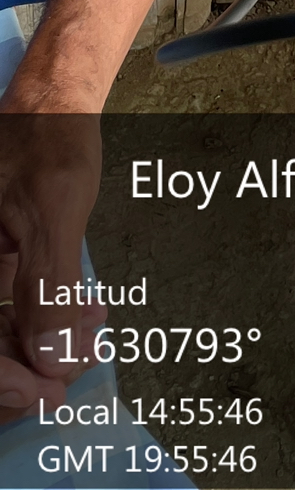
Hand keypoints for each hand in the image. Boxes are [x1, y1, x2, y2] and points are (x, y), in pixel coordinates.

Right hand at [0, 110, 103, 409]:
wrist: (52, 97)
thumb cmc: (47, 138)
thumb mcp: (52, 211)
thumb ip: (47, 286)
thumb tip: (50, 361)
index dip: (0, 378)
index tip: (45, 391)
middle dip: (24, 365)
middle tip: (73, 373)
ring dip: (40, 344)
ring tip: (90, 341)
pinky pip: (7, 303)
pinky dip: (44, 316)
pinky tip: (86, 315)